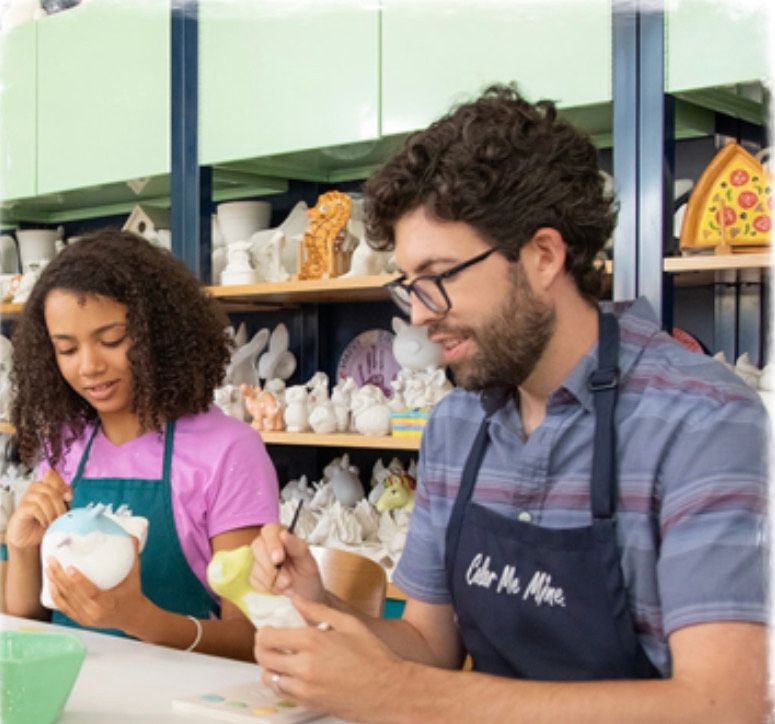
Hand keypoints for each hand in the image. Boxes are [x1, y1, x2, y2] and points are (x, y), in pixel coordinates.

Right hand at [5, 469, 71, 548]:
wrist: (29, 537)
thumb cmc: (46, 521)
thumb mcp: (59, 510)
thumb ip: (65, 501)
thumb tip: (68, 495)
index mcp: (46, 484)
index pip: (55, 477)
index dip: (64, 487)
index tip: (69, 499)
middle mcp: (35, 488)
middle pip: (53, 490)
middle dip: (60, 505)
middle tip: (62, 517)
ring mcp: (26, 497)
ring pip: (43, 498)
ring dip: (52, 512)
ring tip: (53, 522)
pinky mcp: (21, 508)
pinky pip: (34, 508)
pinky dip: (43, 517)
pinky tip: (45, 523)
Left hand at [45, 537, 149, 631]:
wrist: (131, 616)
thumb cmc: (132, 595)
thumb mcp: (134, 576)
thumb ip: (132, 557)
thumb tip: (132, 536)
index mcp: (108, 603)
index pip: (91, 593)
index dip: (79, 581)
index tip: (69, 567)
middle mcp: (94, 613)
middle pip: (72, 594)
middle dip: (59, 576)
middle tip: (52, 560)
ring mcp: (85, 618)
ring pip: (65, 600)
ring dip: (54, 584)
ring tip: (48, 568)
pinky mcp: (79, 619)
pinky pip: (64, 607)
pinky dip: (56, 595)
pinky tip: (51, 584)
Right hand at [249, 523, 325, 602]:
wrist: (306, 596)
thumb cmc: (307, 574)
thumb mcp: (308, 560)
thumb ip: (297, 546)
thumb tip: (284, 534)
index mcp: (282, 535)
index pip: (270, 530)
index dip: (272, 544)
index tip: (278, 559)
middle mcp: (267, 545)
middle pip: (257, 547)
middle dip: (271, 566)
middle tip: (287, 580)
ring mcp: (259, 560)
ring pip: (255, 566)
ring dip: (271, 580)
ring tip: (288, 585)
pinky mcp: (254, 576)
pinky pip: (254, 580)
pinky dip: (268, 587)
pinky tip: (279, 589)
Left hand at [254, 596, 407, 720]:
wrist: (388, 690)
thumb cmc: (373, 657)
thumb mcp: (347, 623)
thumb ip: (317, 609)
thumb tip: (295, 599)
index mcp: (313, 642)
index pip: (269, 637)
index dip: (264, 631)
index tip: (268, 629)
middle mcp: (305, 666)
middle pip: (264, 657)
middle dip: (261, 647)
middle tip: (268, 642)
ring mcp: (305, 688)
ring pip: (270, 678)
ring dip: (270, 667)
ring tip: (279, 658)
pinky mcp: (309, 703)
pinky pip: (282, 693)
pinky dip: (281, 682)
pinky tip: (291, 674)